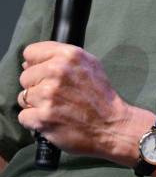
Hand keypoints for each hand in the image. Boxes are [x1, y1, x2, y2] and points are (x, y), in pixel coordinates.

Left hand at [17, 41, 131, 158]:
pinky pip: (23, 116)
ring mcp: (49, 95)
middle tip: (53, 94)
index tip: (42, 73)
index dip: (35, 64)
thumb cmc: (100, 94)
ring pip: (22, 97)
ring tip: (53, 107)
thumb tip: (28, 62)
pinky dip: (34, 120)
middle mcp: (57, 71)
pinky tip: (49, 119)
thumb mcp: (89, 63)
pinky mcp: (43, 117)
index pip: (31, 52)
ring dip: (34, 104)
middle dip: (36, 85)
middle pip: (25, 76)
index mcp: (69, 55)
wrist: (110, 124)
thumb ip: (61, 56)